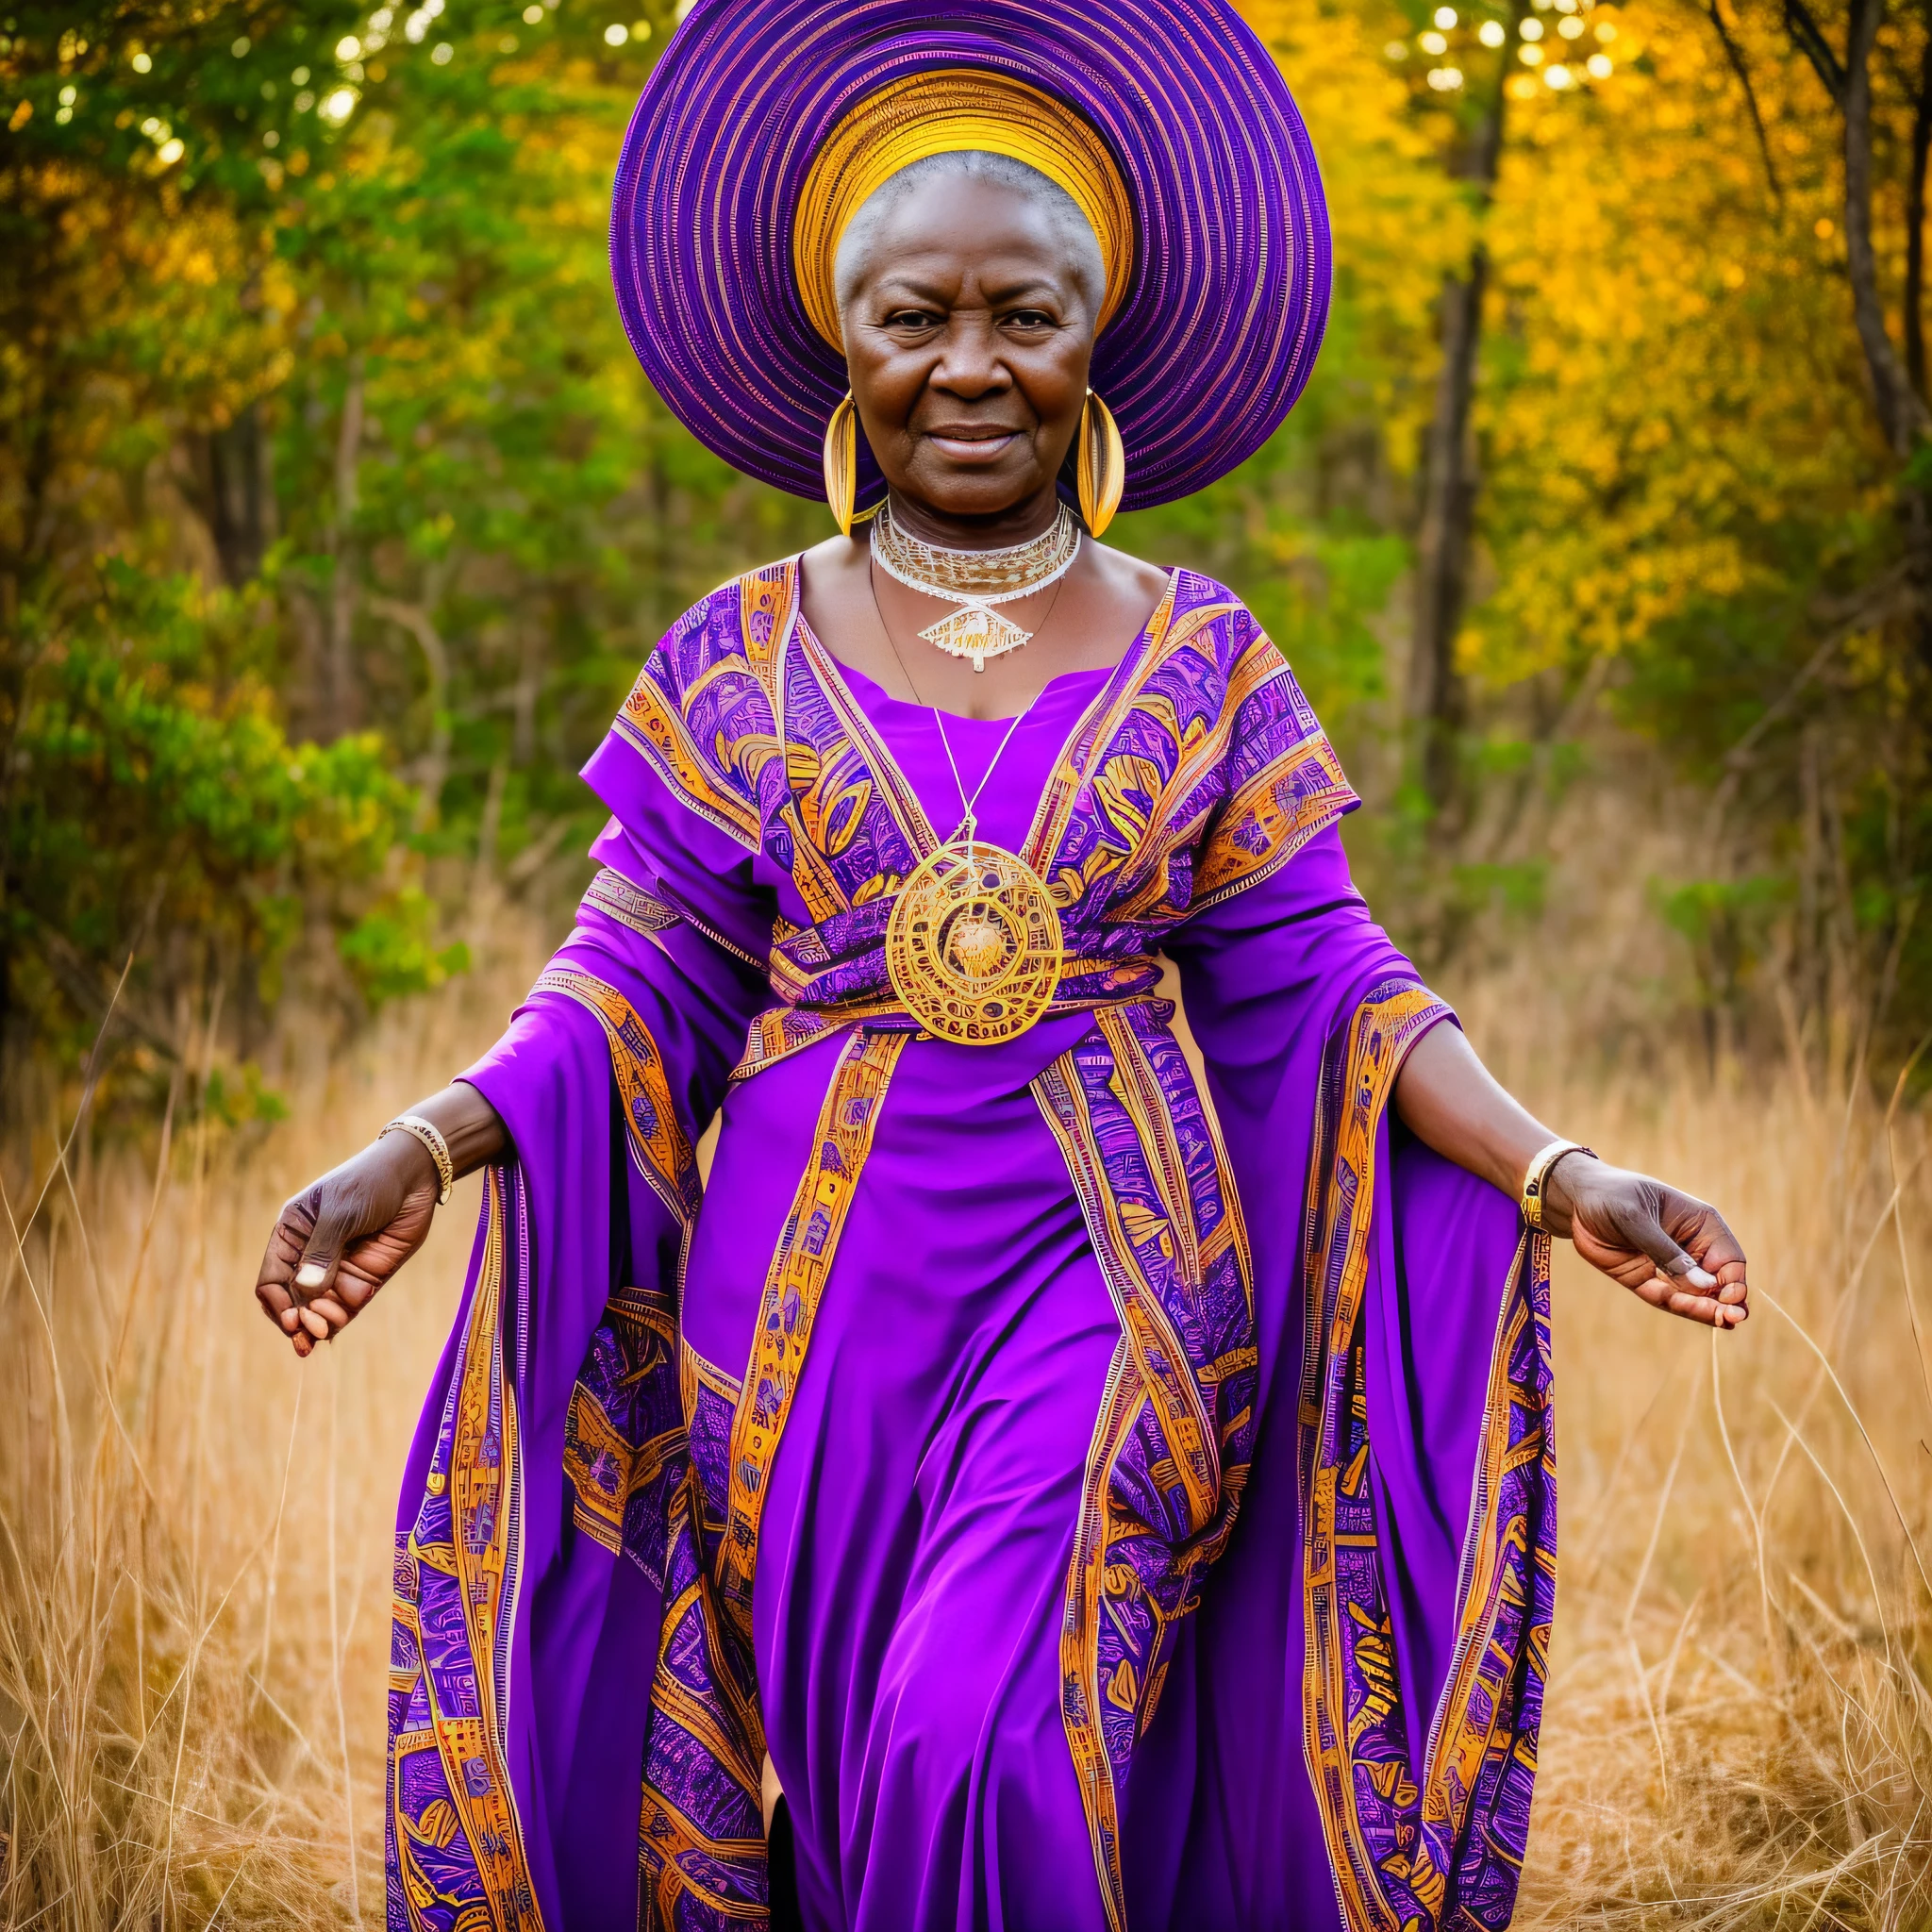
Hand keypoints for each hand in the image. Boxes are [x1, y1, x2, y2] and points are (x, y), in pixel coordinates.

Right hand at [254, 1134, 439, 1356]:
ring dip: (318, 1324)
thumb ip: (322, 1252)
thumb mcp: (341, 1213)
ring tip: (325, 1328)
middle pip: (293, 1301)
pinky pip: (345, 1307)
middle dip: (297, 1320)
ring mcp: (338, 1269)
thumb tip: (306, 1291)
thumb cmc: (370, 1184)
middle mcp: (311, 1256)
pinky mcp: (365, 1277)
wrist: (414, 1176)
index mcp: (293, 1234)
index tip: (291, 1319)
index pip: (271, 1279)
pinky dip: (338, 1320)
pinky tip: (333, 1328)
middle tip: (309, 1332)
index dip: (277, 1303)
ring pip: (318, 1309)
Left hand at [1543, 1155, 1748, 1328]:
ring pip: (1694, 1294)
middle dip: (1726, 1301)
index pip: (1729, 1258)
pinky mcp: (1645, 1279)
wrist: (1574, 1200)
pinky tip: (1691, 1312)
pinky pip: (1666, 1298)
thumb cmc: (1610, 1197)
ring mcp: (1668, 1266)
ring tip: (1723, 1323)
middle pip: (1717, 1281)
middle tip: (1733, 1318)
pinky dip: (1679, 1307)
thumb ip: (1666, 1252)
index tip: (1730, 1296)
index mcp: (1700, 1224)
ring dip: (1707, 1309)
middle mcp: (1689, 1248)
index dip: (1733, 1279)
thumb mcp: (1637, 1219)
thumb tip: (1704, 1285)